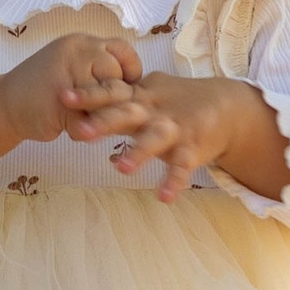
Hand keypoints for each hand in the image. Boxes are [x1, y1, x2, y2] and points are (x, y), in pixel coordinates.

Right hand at [0, 29, 146, 146]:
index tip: (123, 84)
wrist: (2, 105)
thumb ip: (98, 69)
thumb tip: (135, 87)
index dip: (129, 70)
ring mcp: (68, 78)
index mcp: (82, 43)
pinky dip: (84, 132)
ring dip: (101, 118)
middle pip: (118, 80)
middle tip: (97, 110)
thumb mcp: (72, 66)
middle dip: (115, 100)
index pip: (122, 50)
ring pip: (106, 102)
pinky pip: (88, 125)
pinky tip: (71, 128)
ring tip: (87, 120)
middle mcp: (77, 54)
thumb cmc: (43, 88)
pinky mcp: (60, 105)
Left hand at [91, 73, 289, 205]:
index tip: (62, 96)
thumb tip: (83, 109)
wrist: (227, 106)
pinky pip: (183, 167)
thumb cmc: (179, 101)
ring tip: (120, 169)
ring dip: (138, 153)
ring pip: (154, 139)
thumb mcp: (149, 94)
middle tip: (80, 132)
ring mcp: (174, 128)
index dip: (88, 94)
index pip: (111, 92)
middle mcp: (155, 110)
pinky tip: (165, 198)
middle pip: (127, 113)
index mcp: (141, 97)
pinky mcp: (193, 147)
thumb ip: (120, 101)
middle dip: (104, 122)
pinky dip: (175, 181)